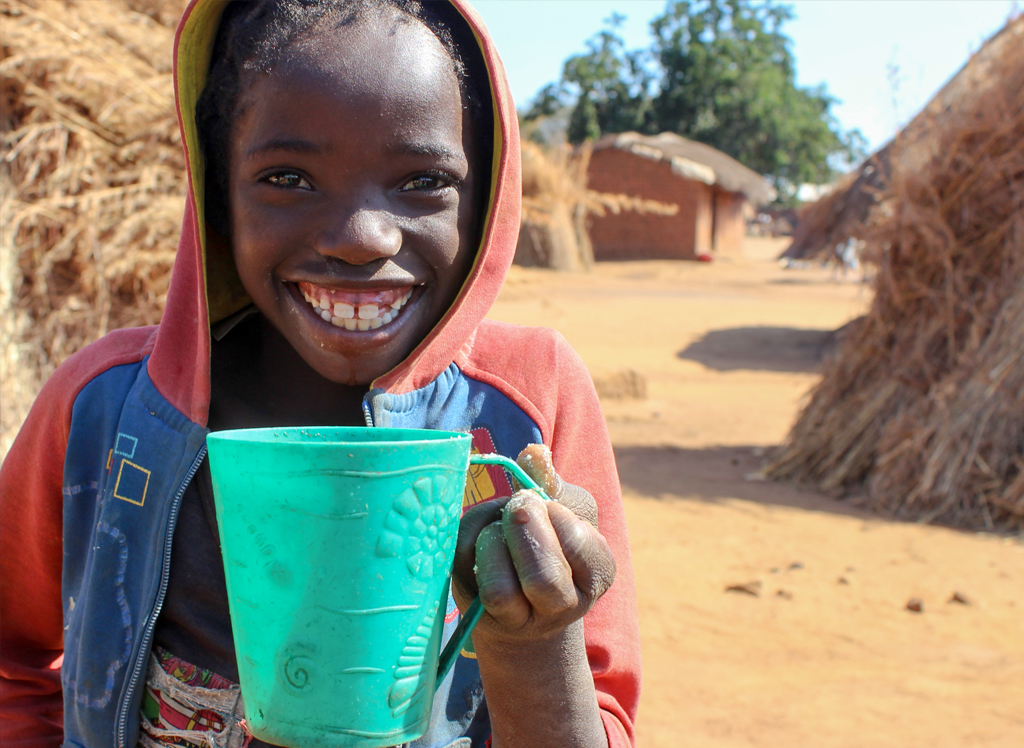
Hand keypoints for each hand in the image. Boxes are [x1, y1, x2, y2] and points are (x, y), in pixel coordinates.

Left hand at [452, 444, 616, 642]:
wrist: (526, 593)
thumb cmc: (552, 540)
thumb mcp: (565, 509)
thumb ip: (554, 483)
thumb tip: (534, 455)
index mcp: (596, 576)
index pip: (582, 546)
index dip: (558, 516)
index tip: (548, 505)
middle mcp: (562, 608)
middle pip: (542, 578)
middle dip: (523, 530)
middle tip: (517, 506)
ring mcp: (518, 620)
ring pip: (499, 591)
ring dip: (492, 543)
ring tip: (496, 527)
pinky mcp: (479, 615)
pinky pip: (465, 580)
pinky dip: (466, 544)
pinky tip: (478, 535)